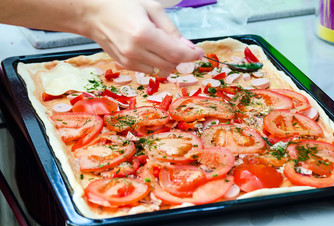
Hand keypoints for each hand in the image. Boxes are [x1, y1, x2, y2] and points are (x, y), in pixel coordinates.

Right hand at [84, 0, 203, 76]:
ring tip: (161, 44)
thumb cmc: (121, 5)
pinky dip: (156, 62)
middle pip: (170, 65)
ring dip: (168, 61)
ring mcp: (129, 61)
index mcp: (143, 34)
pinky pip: (149, 70)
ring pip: (161, 70)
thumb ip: (171, 29)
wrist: (93, 14)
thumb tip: (188, 47)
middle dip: (181, 58)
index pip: (175, 53)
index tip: (200, 53)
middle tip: (182, 46)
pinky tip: (150, 49)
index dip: (191, 55)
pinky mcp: (125, 65)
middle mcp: (135, 51)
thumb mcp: (151, 8)